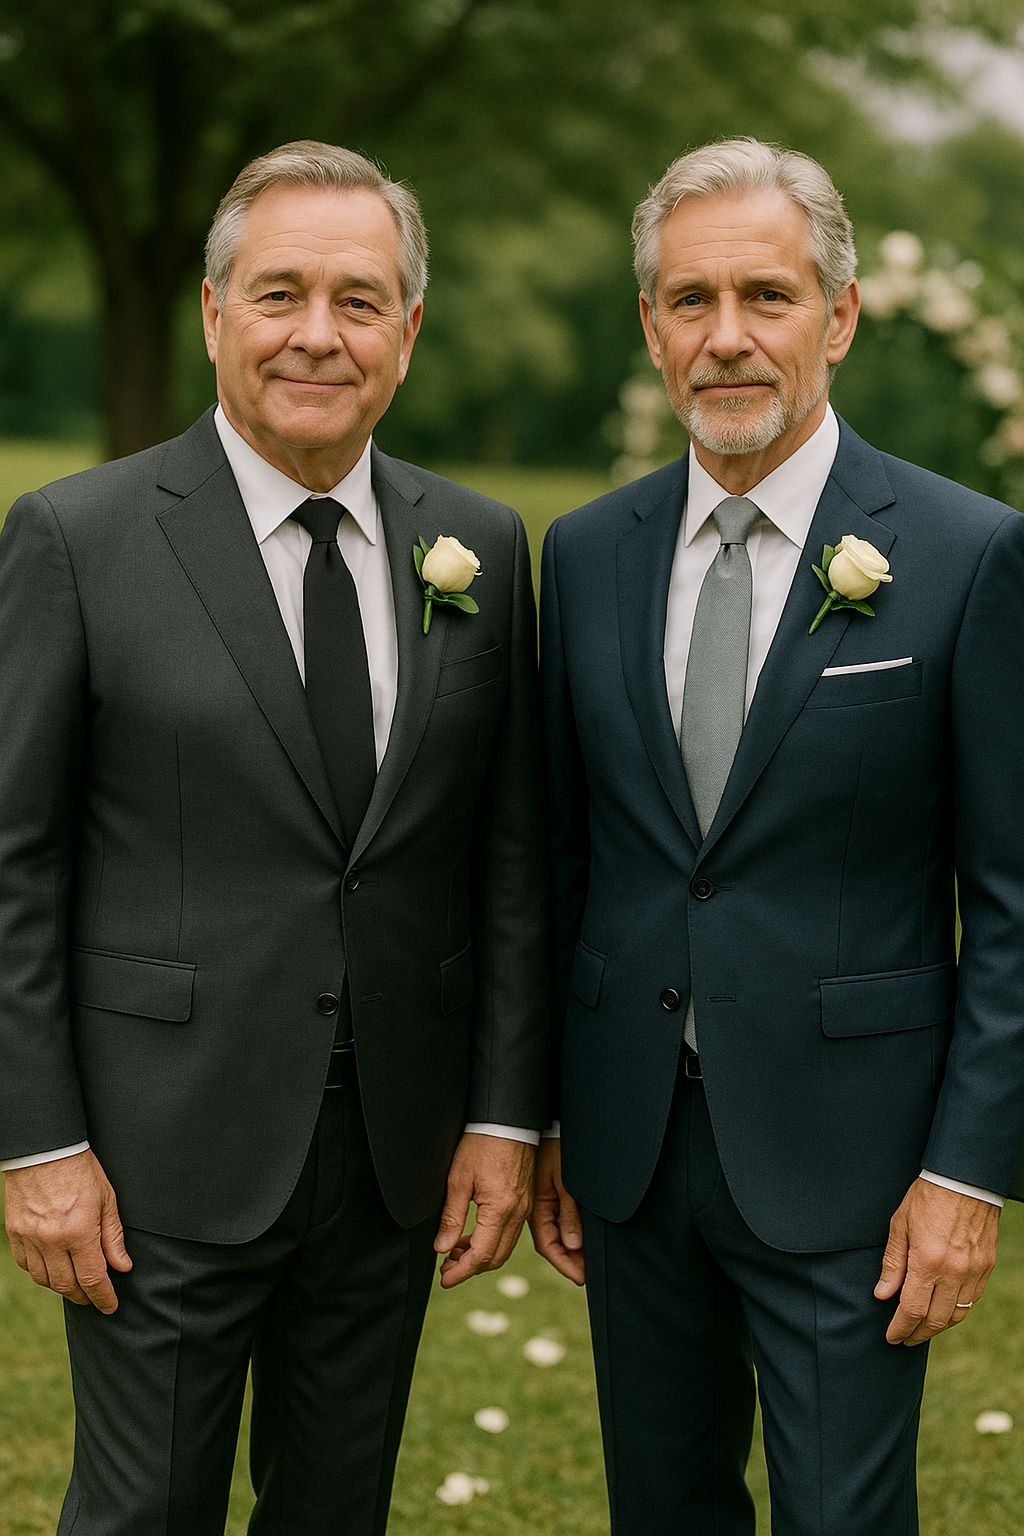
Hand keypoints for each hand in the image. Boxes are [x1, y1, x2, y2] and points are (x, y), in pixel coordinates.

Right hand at [3, 1150, 131, 1313]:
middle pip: (67, 1286)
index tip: (111, 1306)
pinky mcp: (15, 1232)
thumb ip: (113, 1237)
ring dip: (61, 1287)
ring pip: (44, 1279)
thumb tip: (122, 1266)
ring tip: (76, 1285)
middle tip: (95, 1299)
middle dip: (83, 1297)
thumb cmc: (80, 1169)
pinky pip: (26, 1265)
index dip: (103, 1298)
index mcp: (78, 1232)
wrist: (44, 1148)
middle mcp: (51, 1240)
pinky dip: (40, 1272)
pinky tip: (53, 1268)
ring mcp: (29, 1238)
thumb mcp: (106, 1199)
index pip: (93, 1279)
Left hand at [434, 1133, 535, 1287]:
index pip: (481, 1255)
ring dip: (481, 1255)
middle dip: (471, 1268)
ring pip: (504, 1246)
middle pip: (496, 1257)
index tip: (444, 1280)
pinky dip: (491, 1240)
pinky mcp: (526, 1200)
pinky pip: (510, 1231)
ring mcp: (525, 1207)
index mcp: (500, 1210)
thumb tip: (441, 1248)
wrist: (508, 1119)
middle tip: (446, 1269)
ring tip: (454, 1252)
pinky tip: (472, 1235)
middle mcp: (518, 1213)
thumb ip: (451, 1217)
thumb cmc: (482, 1143)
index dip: (461, 1272)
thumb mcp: (458, 1179)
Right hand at [528, 1137, 583, 1284]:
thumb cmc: (556, 1149)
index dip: (565, 1263)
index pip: (548, 1245)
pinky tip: (580, 1237)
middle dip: (569, 1260)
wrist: (545, 1124)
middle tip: (589, 1274)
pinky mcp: (545, 1192)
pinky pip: (555, 1219)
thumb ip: (568, 1213)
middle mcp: (536, 1208)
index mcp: (536, 1207)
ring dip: (569, 1248)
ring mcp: (539, 1201)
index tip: (582, 1278)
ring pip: (554, 1233)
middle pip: (551, 1243)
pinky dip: (568, 1232)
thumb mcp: (566, 1182)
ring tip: (589, 1261)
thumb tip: (573, 1245)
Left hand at [874, 1177, 999, 1344]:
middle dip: (917, 1334)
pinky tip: (944, 1310)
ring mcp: (973, 1271)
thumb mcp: (899, 1224)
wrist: (965, 1179)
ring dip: (938, 1327)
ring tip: (922, 1329)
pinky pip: (972, 1300)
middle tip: (905, 1338)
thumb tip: (882, 1293)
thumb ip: (893, 1262)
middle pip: (935, 1320)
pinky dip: (956, 1311)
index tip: (891, 1337)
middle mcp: (953, 1272)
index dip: (900, 1328)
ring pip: (956, 1314)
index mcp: (927, 1261)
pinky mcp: (986, 1267)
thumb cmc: (927, 1197)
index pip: (912, 1310)